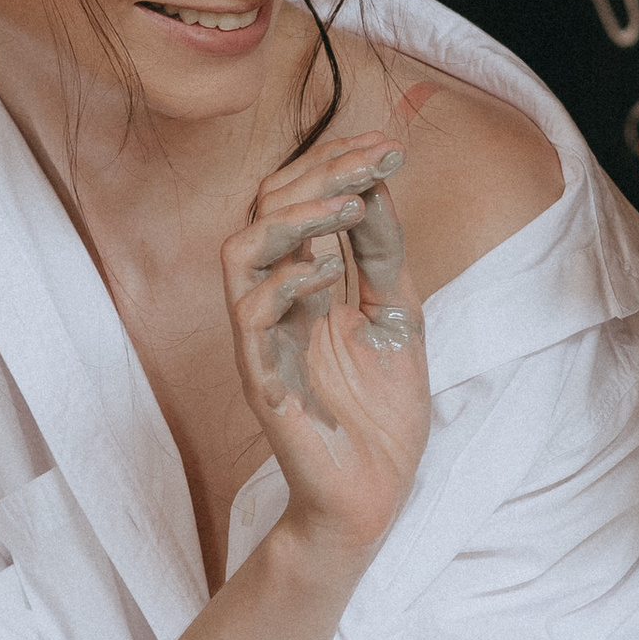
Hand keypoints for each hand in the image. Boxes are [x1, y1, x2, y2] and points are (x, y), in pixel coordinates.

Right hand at [224, 127, 431, 561]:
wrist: (373, 495)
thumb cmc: (380, 415)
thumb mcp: (398, 316)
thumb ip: (382, 255)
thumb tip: (376, 185)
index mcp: (304, 283)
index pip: (299, 199)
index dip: (338, 163)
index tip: (389, 145)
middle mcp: (275, 302)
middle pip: (266, 208)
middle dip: (321, 172)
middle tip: (376, 157)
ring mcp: (263, 338)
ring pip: (240, 250)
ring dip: (295, 216)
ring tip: (349, 204)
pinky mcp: (263, 377)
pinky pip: (251, 314)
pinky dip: (288, 279)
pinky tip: (331, 269)